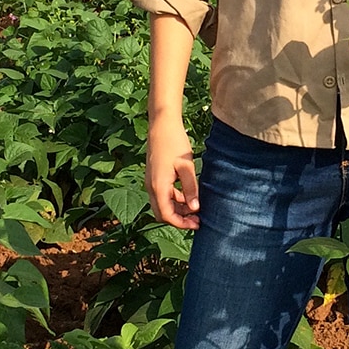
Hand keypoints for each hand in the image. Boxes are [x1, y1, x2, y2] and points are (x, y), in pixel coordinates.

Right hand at [146, 114, 199, 229]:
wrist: (162, 124)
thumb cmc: (174, 142)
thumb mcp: (186, 166)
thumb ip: (190, 188)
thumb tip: (195, 208)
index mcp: (158, 186)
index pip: (166, 216)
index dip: (181, 224)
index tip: (197, 224)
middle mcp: (151, 187)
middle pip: (162, 213)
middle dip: (179, 219)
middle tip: (197, 219)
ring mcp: (151, 181)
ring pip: (163, 204)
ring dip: (178, 209)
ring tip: (196, 207)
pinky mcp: (155, 176)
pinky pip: (163, 194)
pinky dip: (175, 198)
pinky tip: (189, 195)